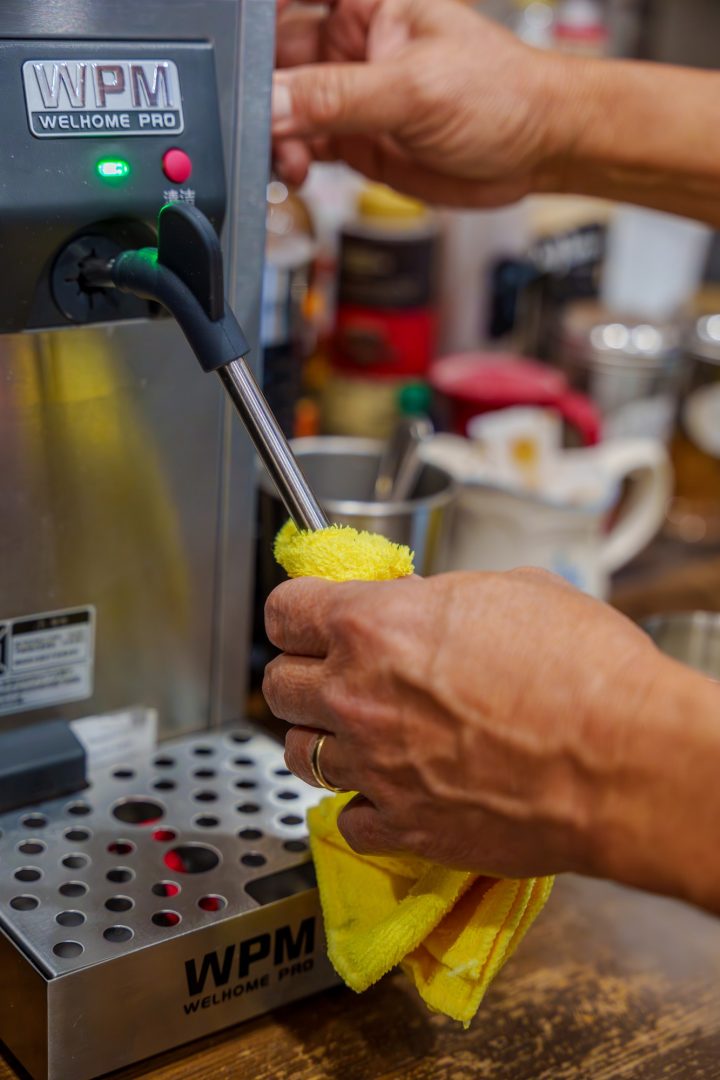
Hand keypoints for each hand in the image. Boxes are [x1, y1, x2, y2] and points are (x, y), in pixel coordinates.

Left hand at [264, 569, 719, 909]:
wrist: (623, 759)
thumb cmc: (584, 669)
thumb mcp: (512, 591)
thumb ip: (443, 602)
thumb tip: (429, 610)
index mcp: (375, 624)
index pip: (284, 611)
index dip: (294, 613)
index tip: (303, 620)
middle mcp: (358, 695)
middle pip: (277, 685)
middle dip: (301, 676)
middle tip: (333, 675)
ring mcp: (374, 767)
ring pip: (299, 755)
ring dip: (323, 741)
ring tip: (358, 736)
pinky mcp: (403, 826)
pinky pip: (348, 820)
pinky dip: (363, 806)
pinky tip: (393, 791)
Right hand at [272, 0, 569, 205]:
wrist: (535, 153)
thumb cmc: (502, 95)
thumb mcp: (414, 90)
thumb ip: (337, 98)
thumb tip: (271, 104)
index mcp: (363, 3)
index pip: (288, 1)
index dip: (254, 20)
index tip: (228, 43)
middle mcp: (350, 43)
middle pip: (275, 57)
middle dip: (257, 89)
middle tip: (255, 120)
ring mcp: (349, 94)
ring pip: (283, 109)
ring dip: (272, 134)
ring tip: (285, 155)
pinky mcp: (353, 139)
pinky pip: (303, 146)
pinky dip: (289, 160)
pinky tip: (294, 169)